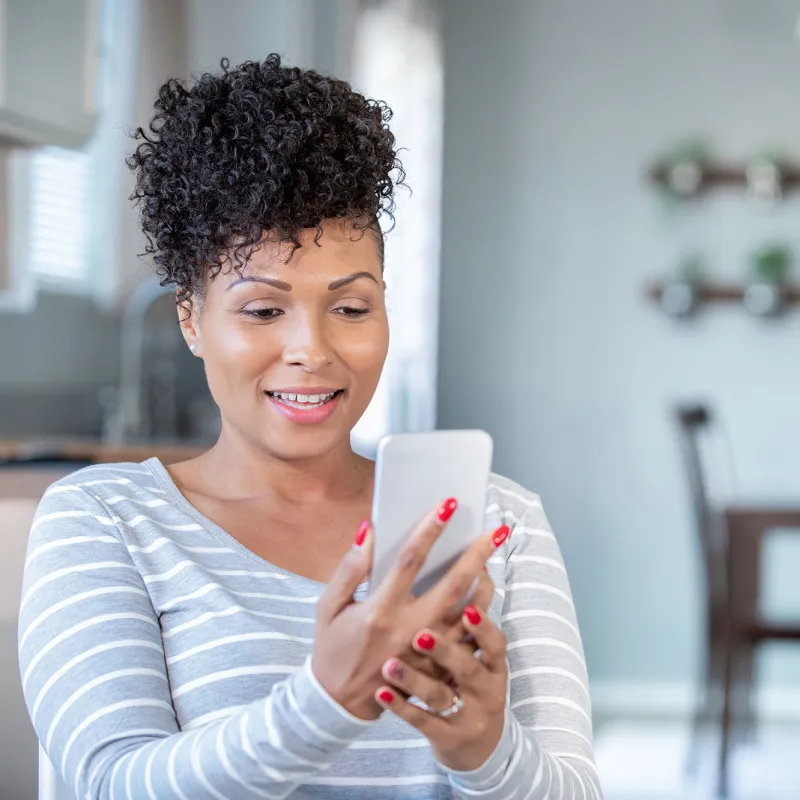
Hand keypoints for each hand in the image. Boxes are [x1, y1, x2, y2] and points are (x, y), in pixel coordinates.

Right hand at [312, 500, 507, 720]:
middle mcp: (408, 630)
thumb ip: (349, 568)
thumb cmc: (332, 647)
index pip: (411, 560)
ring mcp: (427, 653)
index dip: (430, 530)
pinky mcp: (437, 669)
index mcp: (379, 609)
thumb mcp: (329, 605)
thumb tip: (367, 530)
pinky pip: (467, 640)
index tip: (448, 505)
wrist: (338, 702)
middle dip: (477, 554)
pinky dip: (481, 615)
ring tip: (493, 559)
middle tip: (495, 531)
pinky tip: (485, 595)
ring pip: (469, 614)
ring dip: (485, 584)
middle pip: (453, 585)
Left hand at [374, 603, 508, 771]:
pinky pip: (423, 722)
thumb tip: (472, 568)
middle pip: (468, 668)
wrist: (478, 747)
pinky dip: (402, 707)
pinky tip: (381, 693)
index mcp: (494, 664)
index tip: (468, 610)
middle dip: (445, 650)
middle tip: (419, 634)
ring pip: (441, 696)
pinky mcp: (447, 736)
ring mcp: (467, 716)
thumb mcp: (481, 658)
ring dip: (415, 680)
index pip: (494, 643)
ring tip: (390, 665)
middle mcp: (485, 689)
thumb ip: (471, 622)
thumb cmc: (471, 684)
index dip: (483, 627)